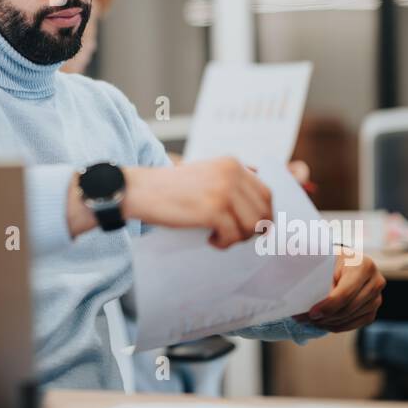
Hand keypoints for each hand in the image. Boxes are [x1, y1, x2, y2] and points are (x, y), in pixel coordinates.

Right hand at [122, 158, 272, 248]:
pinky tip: (210, 239)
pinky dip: (223, 243)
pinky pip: (232, 236)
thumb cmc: (171, 187)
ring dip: (237, 238)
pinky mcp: (213, 210)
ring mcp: (224, 192)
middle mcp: (232, 174)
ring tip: (219, 237)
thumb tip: (261, 190)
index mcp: (232, 164)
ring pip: (252, 226)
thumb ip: (233, 179)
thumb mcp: (207, 173)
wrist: (142, 190)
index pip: (266, 193)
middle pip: (263, 211)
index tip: (252, 228)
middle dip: (251, 230)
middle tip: (232, 235)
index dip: (263, 215)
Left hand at [296, 247, 384, 332]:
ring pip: (351, 318)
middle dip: (326, 316)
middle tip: (306, 319)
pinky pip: (356, 324)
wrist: (347, 260)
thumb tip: (305, 303)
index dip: (328, 306)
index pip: (345, 293)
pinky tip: (324, 323)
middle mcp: (376, 281)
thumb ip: (321, 280)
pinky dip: (338, 326)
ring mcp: (377, 297)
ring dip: (330, 322)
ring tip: (312, 320)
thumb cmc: (333, 259)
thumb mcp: (327, 261)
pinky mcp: (373, 309)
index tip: (311, 313)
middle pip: (348, 308)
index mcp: (364, 265)